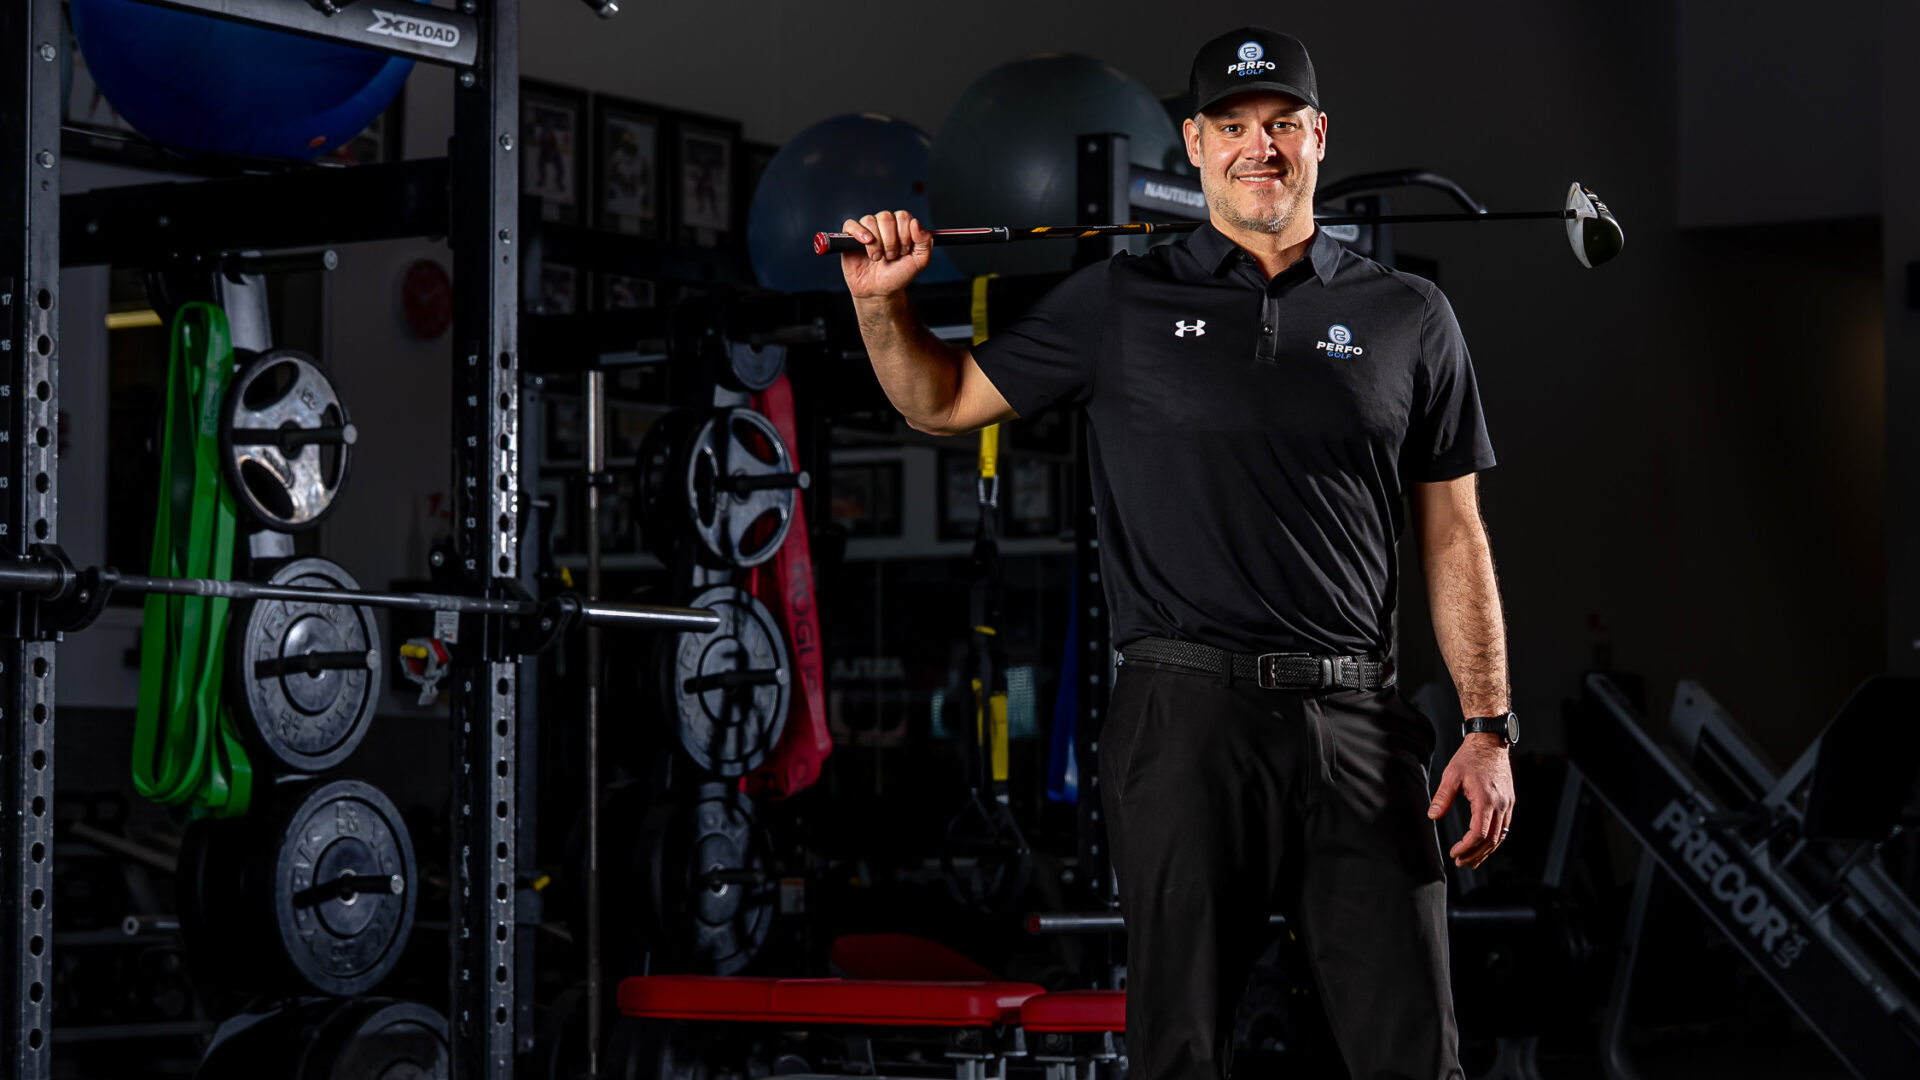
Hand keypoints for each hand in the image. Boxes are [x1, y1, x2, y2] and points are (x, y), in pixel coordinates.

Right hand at [841, 210, 932, 298]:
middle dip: (891, 241)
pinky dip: (859, 232)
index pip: (903, 216)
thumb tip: (915, 222)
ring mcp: (867, 230)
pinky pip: (851, 224)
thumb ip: (925, 241)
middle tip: (891, 257)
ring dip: (877, 242)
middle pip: (886, 217)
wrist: (880, 291)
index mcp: (901, 226)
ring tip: (878, 258)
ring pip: (870, 220)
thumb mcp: (919, 261)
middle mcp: (884, 225)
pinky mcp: (851, 237)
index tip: (904, 252)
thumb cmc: (898, 275)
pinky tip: (866, 242)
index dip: (904, 234)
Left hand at [1427, 733, 1514, 868]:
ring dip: (1486, 851)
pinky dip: (1495, 840)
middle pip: (1491, 839)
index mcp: (1486, 799)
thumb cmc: (1470, 757)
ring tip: (1471, 860)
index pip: (1478, 833)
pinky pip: (1505, 827)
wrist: (1491, 742)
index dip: (1467, 847)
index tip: (1454, 853)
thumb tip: (1433, 816)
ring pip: (1501, 836)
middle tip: (1460, 863)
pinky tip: (1484, 845)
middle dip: (1475, 854)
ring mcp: (1508, 804)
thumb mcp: (1451, 775)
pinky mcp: (1509, 802)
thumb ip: (1442, 797)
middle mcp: (1501, 804)